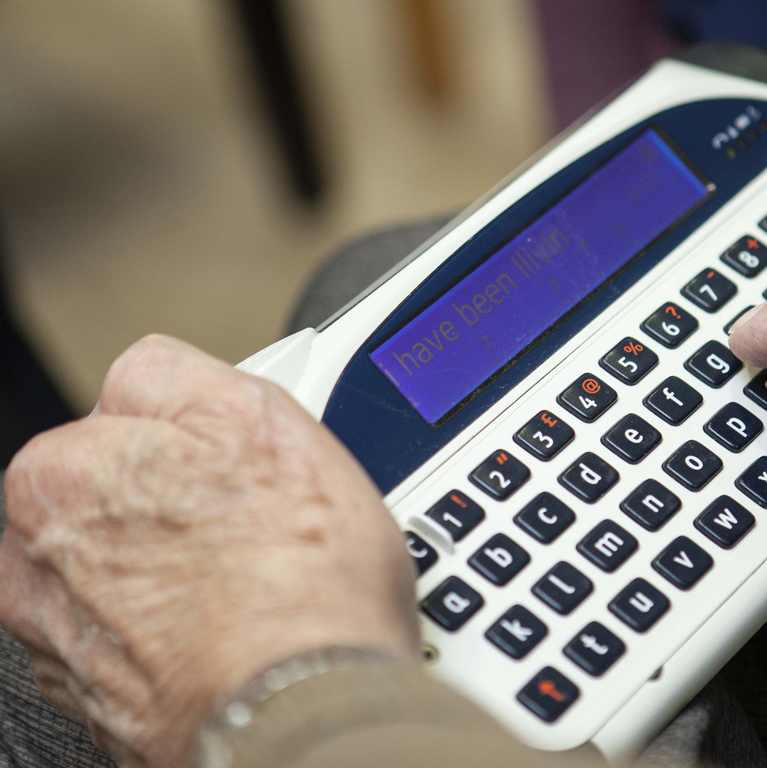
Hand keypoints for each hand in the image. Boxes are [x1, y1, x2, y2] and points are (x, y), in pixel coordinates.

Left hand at [0, 335, 419, 767]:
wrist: (307, 717)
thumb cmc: (295, 586)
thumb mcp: (261, 417)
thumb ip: (179, 374)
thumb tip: (150, 374)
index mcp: (58, 478)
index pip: (127, 413)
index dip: (201, 432)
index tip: (239, 461)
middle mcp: (34, 563)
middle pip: (123, 492)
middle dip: (178, 497)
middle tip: (252, 521)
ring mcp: (62, 641)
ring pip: (131, 565)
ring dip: (176, 565)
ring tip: (250, 582)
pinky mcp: (96, 702)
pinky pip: (138, 635)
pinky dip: (177, 629)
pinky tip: (235, 630)